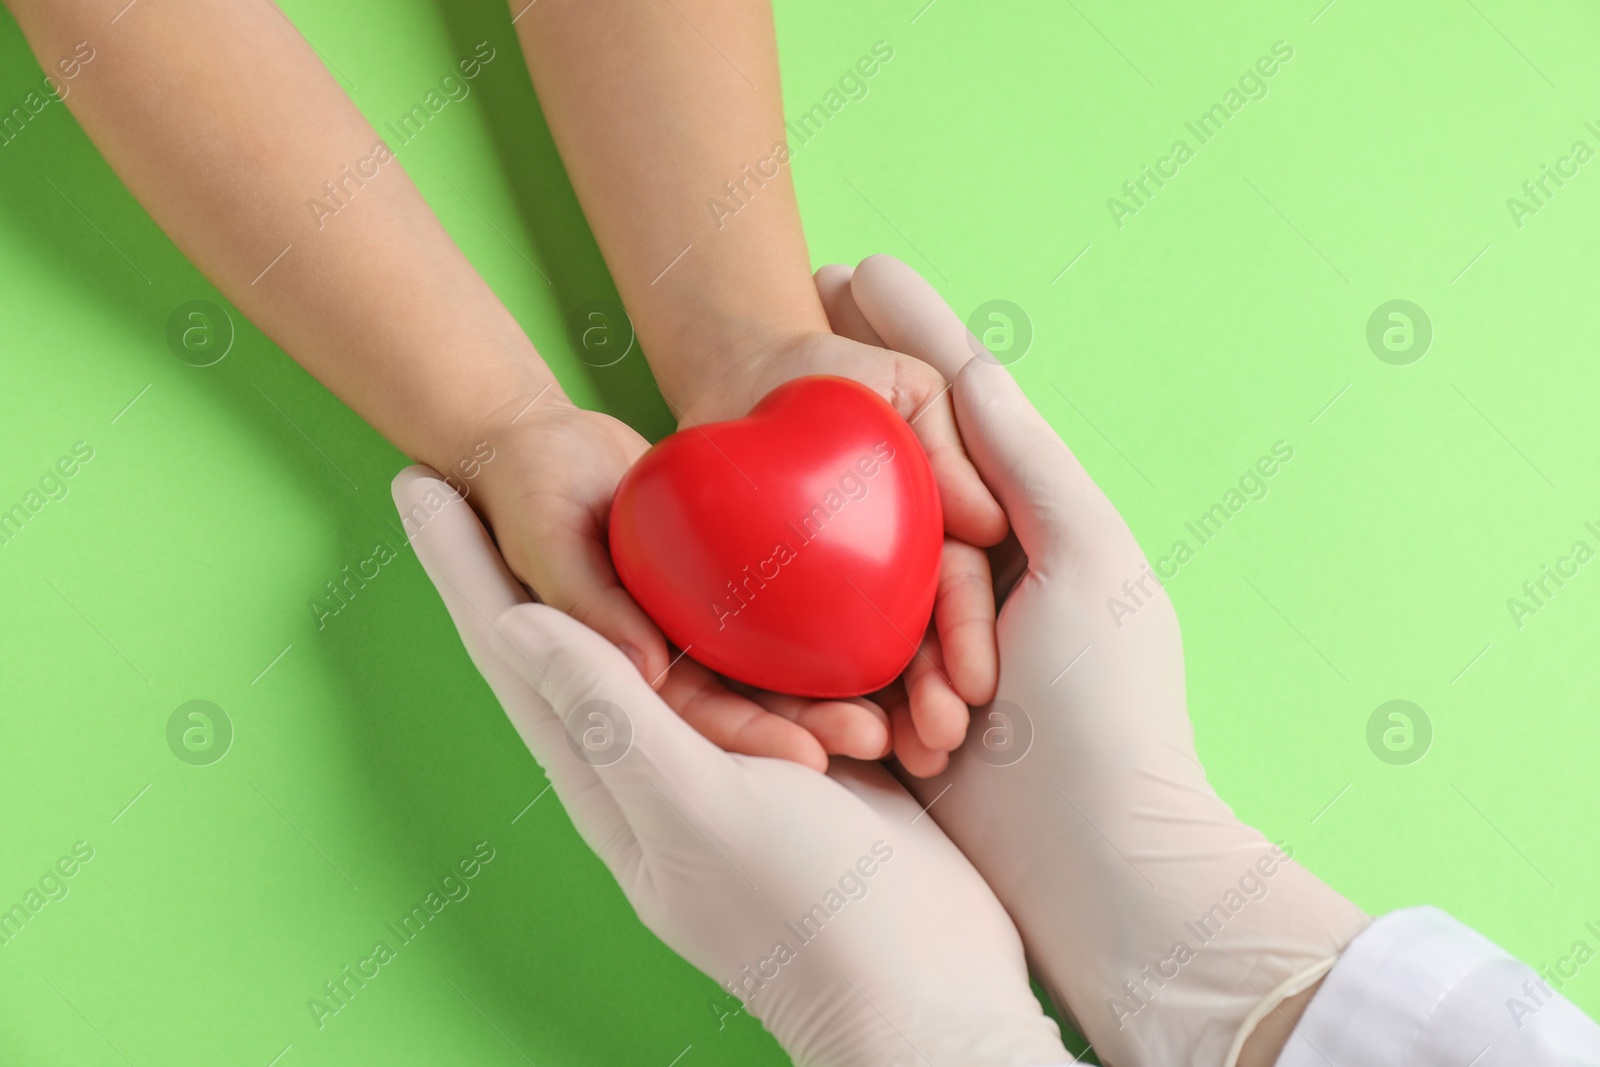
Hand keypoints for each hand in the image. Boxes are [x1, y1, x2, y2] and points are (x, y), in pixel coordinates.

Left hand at [391, 466, 1070, 1066]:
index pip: (514, 649)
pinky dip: (739, 603)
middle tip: (491, 467)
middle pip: (577, 629)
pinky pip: (755, 660)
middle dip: (529, 551)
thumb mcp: (697, 808)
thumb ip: (608, 716)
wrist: (924, 988)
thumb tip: (511, 623)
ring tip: (596, 488)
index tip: (416, 480)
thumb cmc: (805, 912)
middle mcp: (657, 758)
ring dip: (632, 566)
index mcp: (609, 773)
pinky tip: (729, 552)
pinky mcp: (803, 750)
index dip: (463, 565)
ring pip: (672, 637)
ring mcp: (730, 755)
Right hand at [447, 392, 890, 770]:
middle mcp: (671, 662)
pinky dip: (838, 626)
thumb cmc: (528, 489)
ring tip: (912, 709)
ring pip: (780, 669)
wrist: (539, 443)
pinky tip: (900, 636)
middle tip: (880, 735)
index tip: (811, 758)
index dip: (753, 742)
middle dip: (813, 727)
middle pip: (750, 706)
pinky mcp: (729, 588)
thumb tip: (647, 667)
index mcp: (623, 672)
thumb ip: (590, 604)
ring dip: (839, 692)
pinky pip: (790, 613)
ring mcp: (702, 628)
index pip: (696, 721)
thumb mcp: (549, 542)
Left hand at [677, 278, 1010, 776]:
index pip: (955, 591)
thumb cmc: (837, 374)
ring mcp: (837, 606)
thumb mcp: (905, 391)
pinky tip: (825, 748)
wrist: (746, 376)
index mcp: (937, 535)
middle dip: (934, 698)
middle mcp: (895, 580)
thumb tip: (988, 521)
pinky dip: (806, 706)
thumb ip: (946, 449)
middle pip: (916, 646)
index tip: (974, 684)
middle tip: (939, 739)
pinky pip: (786, 669)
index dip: (967, 637)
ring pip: (861, 672)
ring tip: (905, 759)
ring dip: (887, 718)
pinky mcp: (773, 621)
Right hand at [838, 255, 1370, 1066]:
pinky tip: (738, 513)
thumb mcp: (1087, 567)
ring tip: (773, 366)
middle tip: (796, 295)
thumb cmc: (1111, 715)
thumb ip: (1028, 466)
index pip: (954, 406)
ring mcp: (919, 631)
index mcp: (1028, 526)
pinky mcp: (879, 692)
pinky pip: (819, 619)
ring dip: (819, 460)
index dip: (908, 332)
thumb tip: (972, 364)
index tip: (852, 265)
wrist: (1094, 870)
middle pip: (893, 453)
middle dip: (853, 370)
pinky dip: (790, 579)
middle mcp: (973, 568)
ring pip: (848, 531)